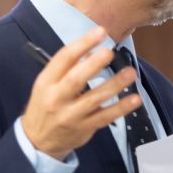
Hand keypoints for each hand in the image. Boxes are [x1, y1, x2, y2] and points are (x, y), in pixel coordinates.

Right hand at [21, 27, 142, 159]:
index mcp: (46, 82)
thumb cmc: (46, 105)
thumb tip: (92, 49)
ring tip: (130, 72)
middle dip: (93, 65)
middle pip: (75, 79)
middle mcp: (57, 98)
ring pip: (94, 99)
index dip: (82, 44)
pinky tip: (134, 99)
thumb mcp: (47, 84)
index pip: (63, 59)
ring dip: (114, 85)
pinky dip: (121, 108)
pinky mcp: (84, 128)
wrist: (38, 140)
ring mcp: (71, 115)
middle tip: (109, 52)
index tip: (99, 32)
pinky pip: (105, 117)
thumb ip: (67, 68)